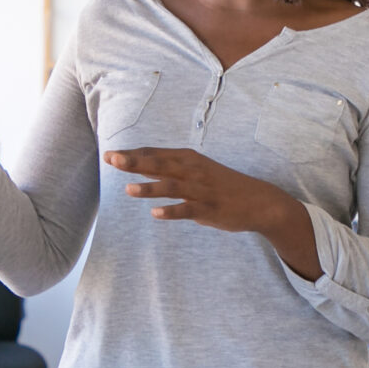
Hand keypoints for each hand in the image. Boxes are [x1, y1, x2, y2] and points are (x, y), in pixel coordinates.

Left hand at [104, 147, 299, 235]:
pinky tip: (156, 214)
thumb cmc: (221, 184)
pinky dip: (172, 212)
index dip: (132, 153)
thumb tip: (139, 166)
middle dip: (135, 162)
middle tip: (112, 159)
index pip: (155, 153)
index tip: (110, 153)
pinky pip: (187, 210)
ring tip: (128, 189)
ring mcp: (201, 190)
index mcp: (188, 159)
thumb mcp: (196, 170)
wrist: (258, 200)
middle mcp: (193, 171)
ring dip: (150, 188)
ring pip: (172, 187)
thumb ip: (169, 169)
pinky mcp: (208, 209)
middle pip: (159, 165)